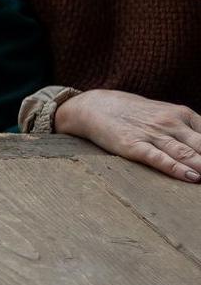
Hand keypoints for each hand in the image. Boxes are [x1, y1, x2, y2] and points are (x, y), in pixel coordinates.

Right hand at [55, 89, 200, 182]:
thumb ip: (189, 130)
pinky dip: (177, 168)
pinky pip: (159, 158)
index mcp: (182, 114)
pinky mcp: (134, 146)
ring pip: (187, 152)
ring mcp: (152, 134)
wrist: (93, 106)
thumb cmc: (133, 113)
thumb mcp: (165, 114)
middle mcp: (171, 123)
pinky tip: (191, 177)